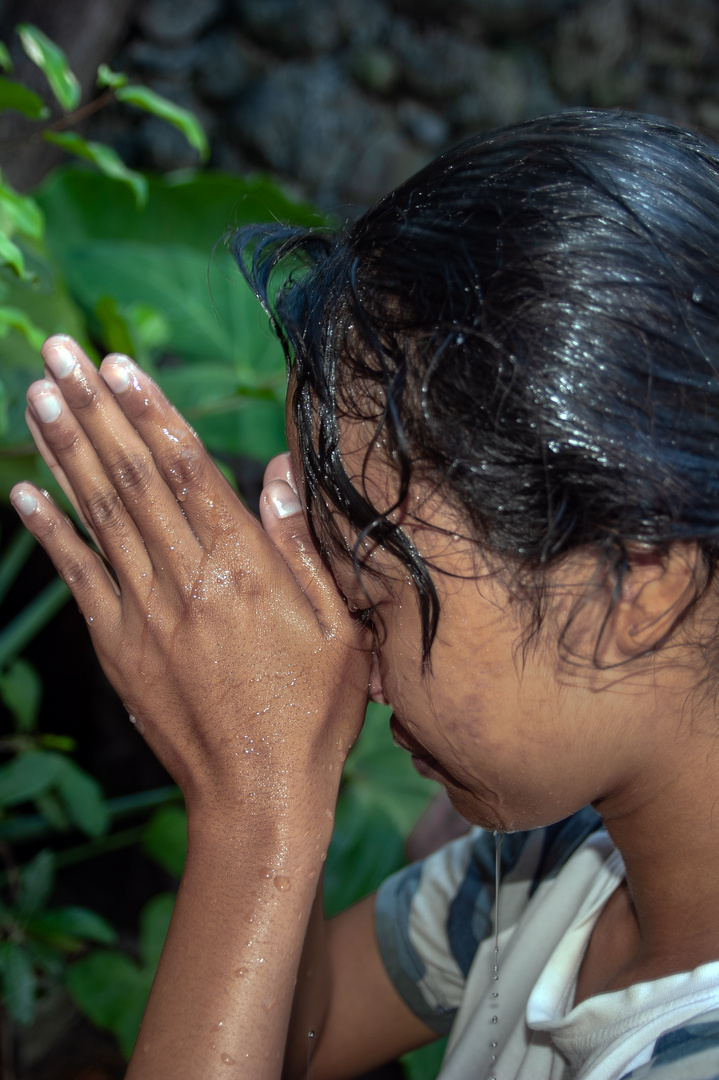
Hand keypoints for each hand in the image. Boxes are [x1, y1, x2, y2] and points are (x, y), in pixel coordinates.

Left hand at [11, 336, 370, 816]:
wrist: (256, 796)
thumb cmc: (311, 712)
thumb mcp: (339, 629)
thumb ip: (302, 547)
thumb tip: (277, 473)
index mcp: (242, 569)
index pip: (186, 470)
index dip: (149, 411)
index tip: (118, 363)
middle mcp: (184, 579)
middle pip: (130, 477)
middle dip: (93, 408)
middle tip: (58, 352)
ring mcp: (142, 612)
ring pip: (97, 514)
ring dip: (64, 449)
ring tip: (37, 394)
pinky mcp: (117, 645)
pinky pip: (77, 575)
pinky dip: (48, 531)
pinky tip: (23, 491)